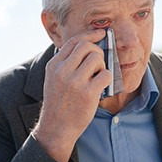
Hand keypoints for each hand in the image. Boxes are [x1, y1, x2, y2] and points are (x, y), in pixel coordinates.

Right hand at [33, 29, 111, 161]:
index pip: (73, 42)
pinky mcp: (88, 93)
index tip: (101, 33)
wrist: (56, 127)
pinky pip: (105, 75)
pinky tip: (101, 87)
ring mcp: (75, 82)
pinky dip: (106, 78)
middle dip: (97, 51)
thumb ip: (66, 64)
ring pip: (97, 58)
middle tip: (99, 63)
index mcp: (54, 66)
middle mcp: (63, 71)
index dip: (90, 35)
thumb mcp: (54, 80)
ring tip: (97, 78)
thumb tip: (87, 46)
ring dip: (102, 66)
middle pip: (87, 46)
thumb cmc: (59, 103)